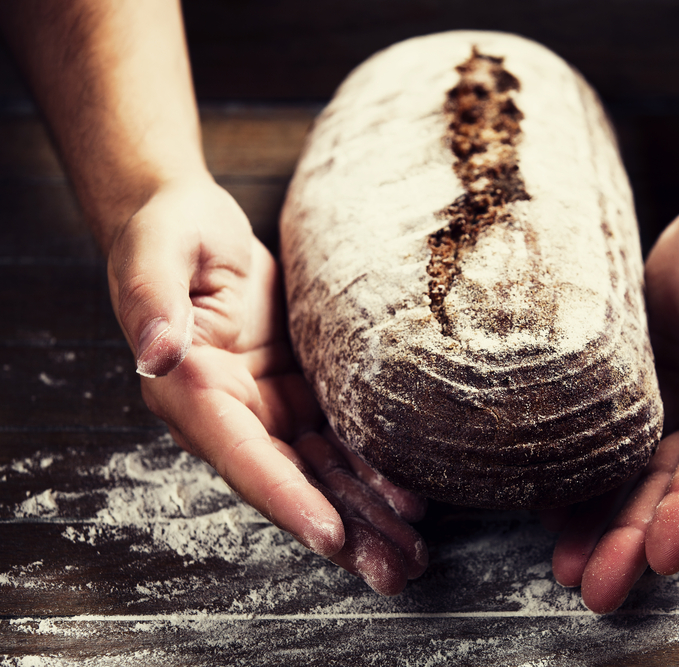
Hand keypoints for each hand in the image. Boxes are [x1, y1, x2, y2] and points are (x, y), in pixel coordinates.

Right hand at [107, 177, 426, 593]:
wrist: (190, 222)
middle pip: (291, 484)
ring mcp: (266, 408)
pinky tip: (409, 499)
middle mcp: (229, 414)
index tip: (329, 535)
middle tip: (395, 570)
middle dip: (343, 530)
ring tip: (412, 553)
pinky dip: (371, 472)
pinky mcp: (296, 392)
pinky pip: (337, 441)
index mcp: (191, 391)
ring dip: (366, 516)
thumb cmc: (169, 233)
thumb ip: (151, 301)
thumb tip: (154, 352)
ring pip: (320, 473)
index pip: (243, 457)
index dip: (286, 498)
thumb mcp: (155, 253)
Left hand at [548, 166, 678, 611]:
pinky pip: (607, 440)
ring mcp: (669, 402)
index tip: (663, 551)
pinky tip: (548, 512)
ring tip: (565, 571)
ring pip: (634, 475)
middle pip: (671, 484)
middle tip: (595, 590)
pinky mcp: (634, 387)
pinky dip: (581, 477)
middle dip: (634, 539)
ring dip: (603, 525)